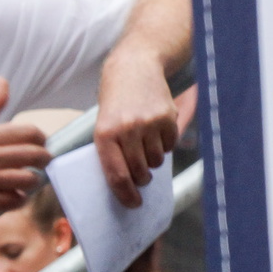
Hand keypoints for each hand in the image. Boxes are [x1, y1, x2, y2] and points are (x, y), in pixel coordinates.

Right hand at [0, 78, 47, 234]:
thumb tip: (3, 81)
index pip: (29, 132)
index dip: (41, 139)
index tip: (39, 145)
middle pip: (35, 155)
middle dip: (44, 160)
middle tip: (41, 163)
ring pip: (29, 179)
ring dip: (33, 181)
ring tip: (27, 180)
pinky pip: (16, 200)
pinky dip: (19, 199)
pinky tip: (12, 194)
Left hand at [94, 47, 178, 207]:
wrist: (133, 67)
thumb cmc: (115, 102)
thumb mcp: (103, 124)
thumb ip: (111, 151)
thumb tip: (125, 184)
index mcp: (104, 134)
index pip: (116, 175)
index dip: (125, 194)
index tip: (132, 204)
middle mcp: (127, 129)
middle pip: (139, 171)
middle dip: (141, 179)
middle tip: (140, 176)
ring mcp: (149, 123)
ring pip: (156, 161)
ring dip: (153, 161)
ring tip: (145, 146)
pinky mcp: (167, 116)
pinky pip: (170, 145)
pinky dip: (165, 145)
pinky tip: (156, 132)